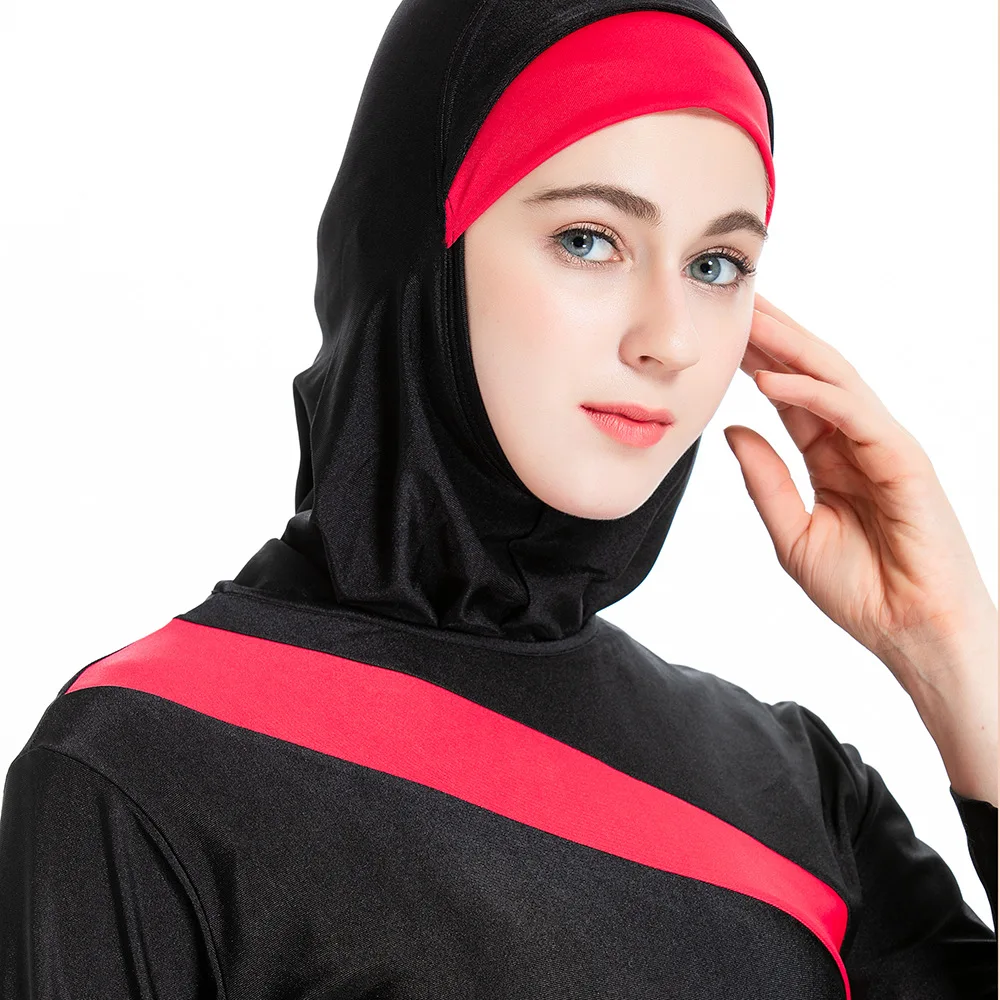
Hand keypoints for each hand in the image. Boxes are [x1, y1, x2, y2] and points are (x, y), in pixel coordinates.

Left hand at [723, 292, 996, 695]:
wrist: (912, 634)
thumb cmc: (863, 591)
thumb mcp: (793, 534)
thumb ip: (766, 480)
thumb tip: (732, 432)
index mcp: (831, 457)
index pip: (790, 396)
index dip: (757, 362)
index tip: (721, 335)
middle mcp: (857, 442)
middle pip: (811, 374)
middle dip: (774, 336)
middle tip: (735, 299)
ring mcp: (883, 446)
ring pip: (834, 380)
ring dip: (790, 347)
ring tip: (749, 319)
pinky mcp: (904, 460)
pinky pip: (853, 414)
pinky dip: (812, 393)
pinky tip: (770, 380)